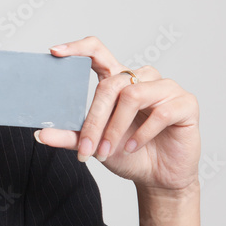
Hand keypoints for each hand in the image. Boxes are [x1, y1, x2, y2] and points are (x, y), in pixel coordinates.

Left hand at [33, 36, 200, 195]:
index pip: (98, 52)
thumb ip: (71, 136)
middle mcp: (142, 78)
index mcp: (119, 80)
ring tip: (108, 151)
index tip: (55, 52)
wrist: (158, 177)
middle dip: (94, 119)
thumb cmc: (128, 154)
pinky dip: (142, 133)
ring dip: (115, 128)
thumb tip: (40, 133)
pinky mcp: (185, 103)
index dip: (78, 47)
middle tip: (86, 149)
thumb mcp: (94, 145)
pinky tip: (133, 147)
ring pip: (132, 96)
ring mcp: (166, 88)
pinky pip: (160, 112)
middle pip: (110, 85)